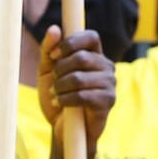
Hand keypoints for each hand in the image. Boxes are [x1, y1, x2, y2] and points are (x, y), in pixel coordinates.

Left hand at [38, 26, 116, 158]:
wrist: (62, 129)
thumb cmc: (58, 98)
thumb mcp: (47, 72)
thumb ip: (48, 50)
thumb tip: (54, 29)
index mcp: (94, 56)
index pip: (90, 36)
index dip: (71, 42)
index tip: (54, 56)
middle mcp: (106, 67)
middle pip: (82, 57)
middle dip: (60, 70)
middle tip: (54, 83)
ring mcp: (110, 84)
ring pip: (80, 78)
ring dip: (61, 87)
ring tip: (57, 95)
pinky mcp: (108, 101)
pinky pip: (84, 95)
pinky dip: (66, 99)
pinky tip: (62, 104)